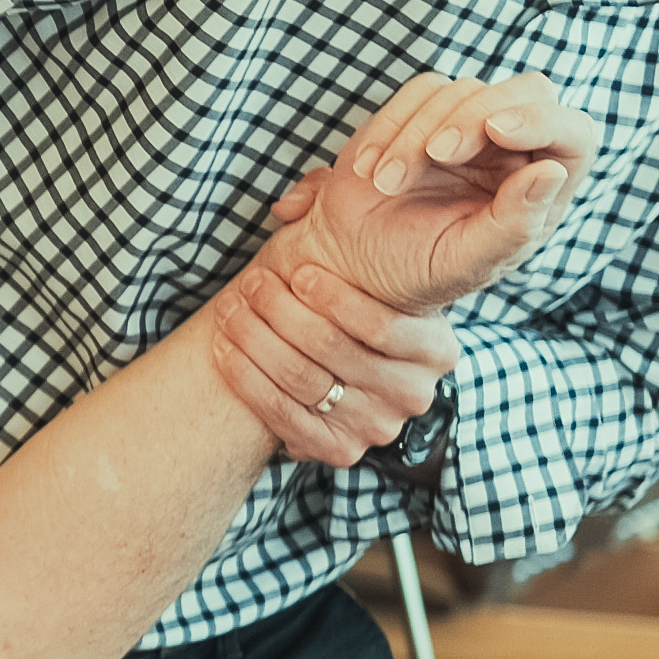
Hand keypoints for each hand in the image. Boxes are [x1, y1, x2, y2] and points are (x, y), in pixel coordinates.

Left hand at [204, 237, 459, 466]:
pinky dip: (246, 378)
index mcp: (435, 348)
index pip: (383, 327)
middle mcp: (414, 394)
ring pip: (301, 379)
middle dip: (280, 311)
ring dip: (254, 339)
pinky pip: (282, 415)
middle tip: (250, 283)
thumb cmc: (349, 305)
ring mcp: (378, 427)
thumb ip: (337, 221)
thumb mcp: (365, 267)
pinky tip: (223, 348)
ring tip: (229, 307)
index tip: (296, 271)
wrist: (340, 369)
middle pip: (333, 351)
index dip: (335, 298)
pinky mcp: (340, 450)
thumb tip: (289, 207)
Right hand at [279, 72, 595, 315]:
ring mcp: (472, 126)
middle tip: (437, 153)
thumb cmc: (419, 270)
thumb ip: (513, 226)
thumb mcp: (467, 263)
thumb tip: (552, 173)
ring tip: (388, 183)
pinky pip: (419, 92)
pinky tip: (371, 168)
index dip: (543, 121)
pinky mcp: (427, 112)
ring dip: (418, 133)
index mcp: (541, 189)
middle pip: (525, 92)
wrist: (357, 264)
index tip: (497, 130)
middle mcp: (516, 150)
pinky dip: (390, 126)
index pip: (574, 133)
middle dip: (477, 116)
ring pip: (463, 90)